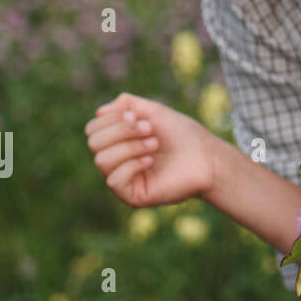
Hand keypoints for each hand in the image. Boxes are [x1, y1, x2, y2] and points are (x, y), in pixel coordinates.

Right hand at [85, 93, 219, 207]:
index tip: (136, 116)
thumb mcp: (155, 112)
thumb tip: (99, 112)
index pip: (93, 130)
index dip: (111, 119)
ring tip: (155, 144)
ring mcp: (123, 179)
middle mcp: (117, 161)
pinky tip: (151, 160)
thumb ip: (128, 105)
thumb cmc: (184, 135)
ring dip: (130, 146)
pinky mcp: (132, 195)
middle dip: (122, 131)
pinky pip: (113, 180)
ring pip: (101, 160)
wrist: (207, 157)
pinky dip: (132, 164)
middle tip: (150, 129)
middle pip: (94, 143)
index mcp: (119, 142)